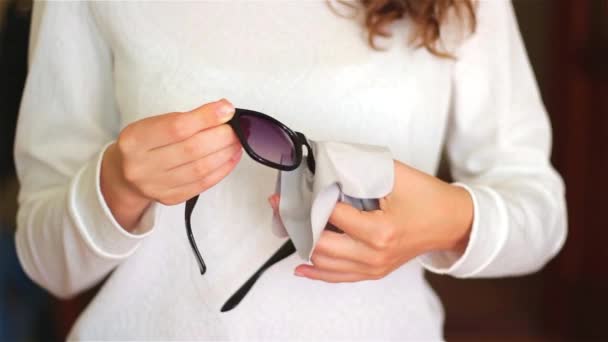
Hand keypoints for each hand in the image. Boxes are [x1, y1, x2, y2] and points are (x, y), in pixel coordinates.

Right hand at [101, 98, 242, 230]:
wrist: (124, 175)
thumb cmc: (145, 143)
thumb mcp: (154, 124)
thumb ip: (187, 119)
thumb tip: (224, 111)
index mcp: (135, 140)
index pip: (177, 127)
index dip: (206, 118)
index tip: (227, 109)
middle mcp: (141, 165)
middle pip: (192, 149)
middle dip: (221, 136)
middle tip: (237, 129)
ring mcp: (155, 186)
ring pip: (200, 169)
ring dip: (225, 153)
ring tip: (237, 142)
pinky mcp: (170, 199)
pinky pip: (203, 184)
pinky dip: (222, 169)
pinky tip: (231, 157)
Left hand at [268, 160, 473, 282]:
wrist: (452, 222)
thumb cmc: (428, 198)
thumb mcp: (396, 175)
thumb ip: (359, 169)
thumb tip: (327, 164)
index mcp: (379, 231)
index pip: (330, 216)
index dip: (309, 199)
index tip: (294, 188)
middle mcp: (373, 255)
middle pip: (319, 244)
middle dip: (296, 223)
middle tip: (281, 205)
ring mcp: (373, 267)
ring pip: (324, 262)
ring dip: (302, 244)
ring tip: (287, 226)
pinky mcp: (373, 272)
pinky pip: (338, 277)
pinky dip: (317, 272)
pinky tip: (301, 266)